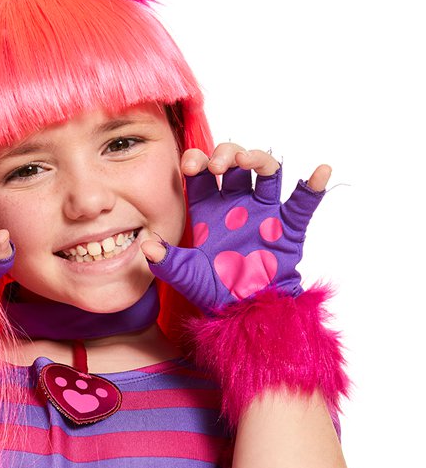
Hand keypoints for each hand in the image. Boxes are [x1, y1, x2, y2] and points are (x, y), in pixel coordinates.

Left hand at [143, 144, 330, 312]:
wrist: (246, 313)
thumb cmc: (215, 292)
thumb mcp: (187, 277)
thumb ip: (167, 262)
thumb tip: (147, 247)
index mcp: (209, 209)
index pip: (202, 173)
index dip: (197, 162)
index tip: (192, 165)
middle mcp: (237, 203)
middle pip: (234, 162)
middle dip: (226, 154)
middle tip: (219, 164)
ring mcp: (264, 211)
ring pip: (266, 171)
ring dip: (258, 158)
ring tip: (248, 160)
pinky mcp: (288, 226)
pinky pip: (304, 203)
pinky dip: (313, 187)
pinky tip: (320, 172)